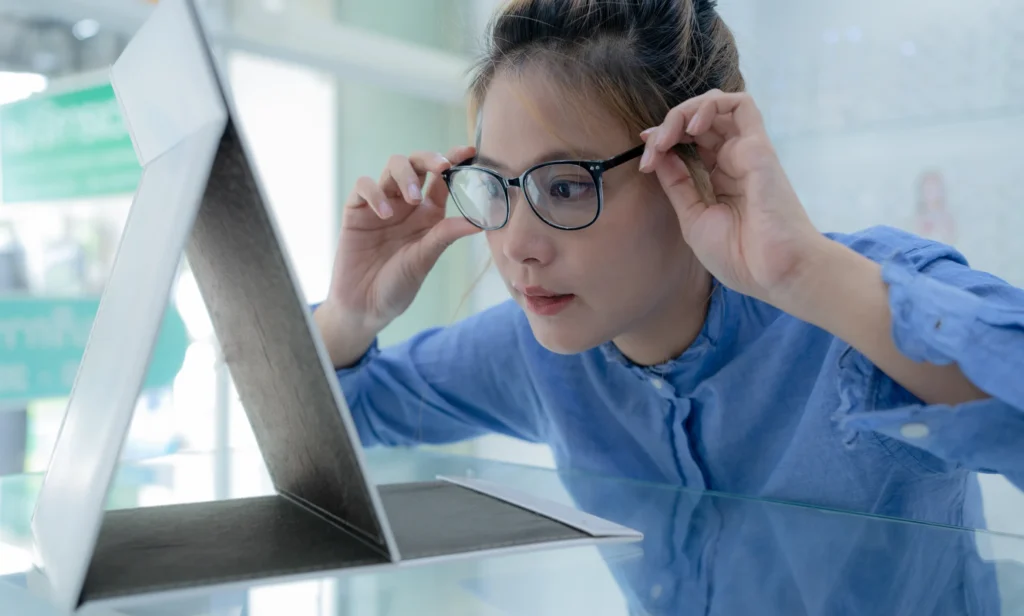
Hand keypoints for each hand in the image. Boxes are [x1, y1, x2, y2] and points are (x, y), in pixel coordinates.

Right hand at [324, 146, 479, 333]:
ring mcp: (381, 204)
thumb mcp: (426, 259)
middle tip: (441, 167)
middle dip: (429, 158)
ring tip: (410, 199)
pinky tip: (384, 213)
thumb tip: (479, 221)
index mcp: (428, 214)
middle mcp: (406, 205)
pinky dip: (375, 192)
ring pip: (392, 167)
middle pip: (416, 164)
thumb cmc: (398, 285)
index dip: (454, 160)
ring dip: (405, 176)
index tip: (468, 151)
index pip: (442, 180)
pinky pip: (364, 186)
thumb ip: (446, 235)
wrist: (365, 307)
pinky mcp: (356, 211)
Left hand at [639, 90, 826, 303]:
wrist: (773, 272)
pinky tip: (693, 126)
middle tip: (651, 149)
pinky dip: (710, 105)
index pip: (688, 144)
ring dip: (683, 113)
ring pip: (714, 106)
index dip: (663, 142)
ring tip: (666, 137)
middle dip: (666, 128)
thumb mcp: (694, 218)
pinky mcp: (759, 145)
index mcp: (718, 180)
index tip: (645, 157)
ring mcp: (746, 151)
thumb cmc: (739, 256)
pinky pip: (740, 105)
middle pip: (697, 123)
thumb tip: (659, 154)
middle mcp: (732, 161)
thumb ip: (678, 185)